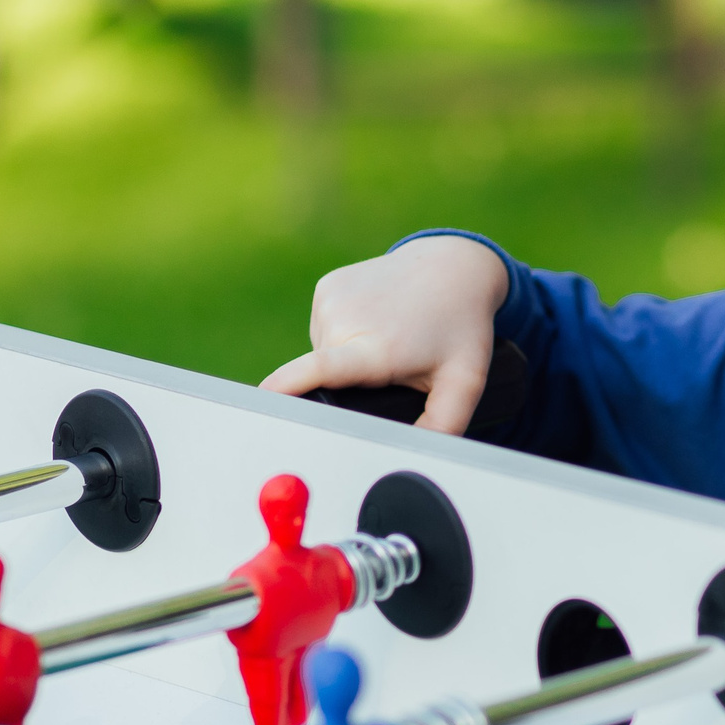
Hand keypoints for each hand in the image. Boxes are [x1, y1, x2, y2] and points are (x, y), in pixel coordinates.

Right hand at [260, 236, 508, 433]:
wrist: (454, 266)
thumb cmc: (460, 325)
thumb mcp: (463, 382)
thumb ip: (443, 426)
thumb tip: (416, 458)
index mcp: (377, 348)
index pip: (319, 371)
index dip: (286, 389)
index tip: (261, 403)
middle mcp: (348, 320)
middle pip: (325, 377)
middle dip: (352, 386)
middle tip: (394, 367)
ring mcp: (332, 298)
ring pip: (324, 355)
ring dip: (347, 360)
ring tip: (387, 340)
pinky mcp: (326, 287)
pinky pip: (324, 330)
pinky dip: (343, 335)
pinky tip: (374, 323)